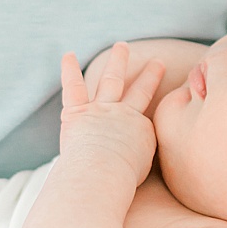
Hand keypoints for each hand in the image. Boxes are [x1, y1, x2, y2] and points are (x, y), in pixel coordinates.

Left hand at [59, 43, 163, 174]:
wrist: (102, 172)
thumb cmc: (119, 181)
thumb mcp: (139, 172)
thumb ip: (137, 160)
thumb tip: (130, 164)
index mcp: (142, 131)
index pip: (145, 123)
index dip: (145, 126)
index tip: (147, 129)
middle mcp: (125, 115)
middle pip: (140, 92)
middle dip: (149, 77)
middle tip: (158, 62)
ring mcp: (102, 109)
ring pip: (112, 80)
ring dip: (118, 62)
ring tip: (122, 46)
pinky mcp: (77, 112)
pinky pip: (73, 87)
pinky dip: (69, 70)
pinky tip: (68, 55)